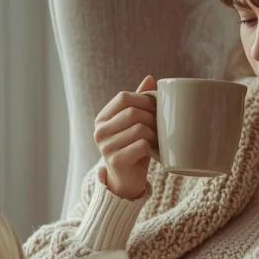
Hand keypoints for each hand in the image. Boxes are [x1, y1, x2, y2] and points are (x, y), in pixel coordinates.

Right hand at [93, 75, 157, 199]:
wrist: (127, 180)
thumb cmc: (133, 147)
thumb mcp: (134, 123)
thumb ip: (139, 101)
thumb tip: (150, 78)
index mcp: (102, 118)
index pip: (124, 97)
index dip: (144, 100)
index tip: (155, 109)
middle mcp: (99, 131)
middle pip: (133, 112)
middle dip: (151, 118)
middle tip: (159, 126)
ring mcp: (105, 147)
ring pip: (139, 128)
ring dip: (153, 133)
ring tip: (156, 139)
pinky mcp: (115, 161)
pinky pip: (141, 145)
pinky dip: (151, 147)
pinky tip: (152, 151)